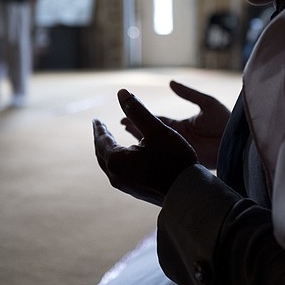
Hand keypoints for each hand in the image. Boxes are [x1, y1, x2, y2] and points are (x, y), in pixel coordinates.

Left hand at [93, 89, 197, 205]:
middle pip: (101, 154)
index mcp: (117, 160)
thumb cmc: (174, 160)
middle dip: (101, 140)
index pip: (101, 141)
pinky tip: (126, 158)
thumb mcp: (156, 130)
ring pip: (110, 164)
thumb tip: (121, 92)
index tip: (96, 120)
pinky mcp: (135, 191)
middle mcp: (116, 176)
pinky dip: (117, 160)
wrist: (189, 192)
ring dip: (108, 150)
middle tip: (100, 128)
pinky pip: (119, 172)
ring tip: (111, 141)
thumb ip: (137, 111)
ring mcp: (125, 186)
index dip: (99, 129)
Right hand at [121, 81, 229, 168]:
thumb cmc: (226, 121)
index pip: (158, 121)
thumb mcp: (206, 104)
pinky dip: (152, 153)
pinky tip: (140, 151)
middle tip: (120, 124)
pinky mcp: (184, 159)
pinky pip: (166, 155)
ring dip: (140, 140)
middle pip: (153, 133)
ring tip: (124, 135)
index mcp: (183, 126)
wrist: (238, 141)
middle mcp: (179, 139)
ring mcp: (180, 150)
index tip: (126, 114)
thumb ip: (188, 93)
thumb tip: (170, 83)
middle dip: (136, 129)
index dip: (143, 118)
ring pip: (156, 145)